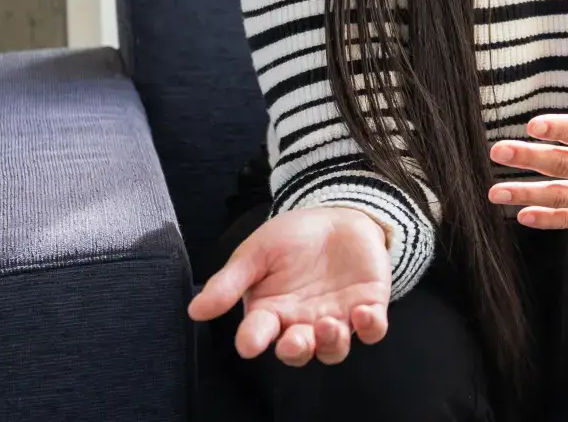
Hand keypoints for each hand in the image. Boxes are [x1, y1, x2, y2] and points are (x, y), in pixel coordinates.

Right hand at [188, 206, 391, 365]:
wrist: (337, 216)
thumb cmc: (291, 238)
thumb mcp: (257, 252)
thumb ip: (230, 280)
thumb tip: (195, 309)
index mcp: (270, 313)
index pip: (257, 335)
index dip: (252, 341)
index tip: (250, 342)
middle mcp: (302, 323)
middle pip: (297, 351)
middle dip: (295, 350)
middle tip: (294, 339)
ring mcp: (336, 318)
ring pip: (334, 349)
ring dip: (331, 343)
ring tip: (329, 324)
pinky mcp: (368, 307)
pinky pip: (372, 330)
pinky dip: (370, 327)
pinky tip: (363, 313)